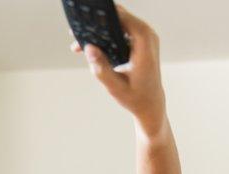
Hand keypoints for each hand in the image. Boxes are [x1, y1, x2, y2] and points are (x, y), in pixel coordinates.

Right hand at [70, 4, 165, 136]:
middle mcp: (148, 38)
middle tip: (78, 27)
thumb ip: (101, 68)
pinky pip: (122, 29)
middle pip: (123, 18)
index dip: (111, 16)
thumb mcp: (115, 87)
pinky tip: (89, 43)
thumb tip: (88, 48)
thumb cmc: (136, 97)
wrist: (150, 104)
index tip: (92, 15)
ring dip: (101, 27)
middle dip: (100, 22)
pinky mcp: (139, 40)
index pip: (129, 22)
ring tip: (79, 37)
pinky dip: (106, 33)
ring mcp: (144, 37)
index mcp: (146, 49)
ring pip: (120, 22)